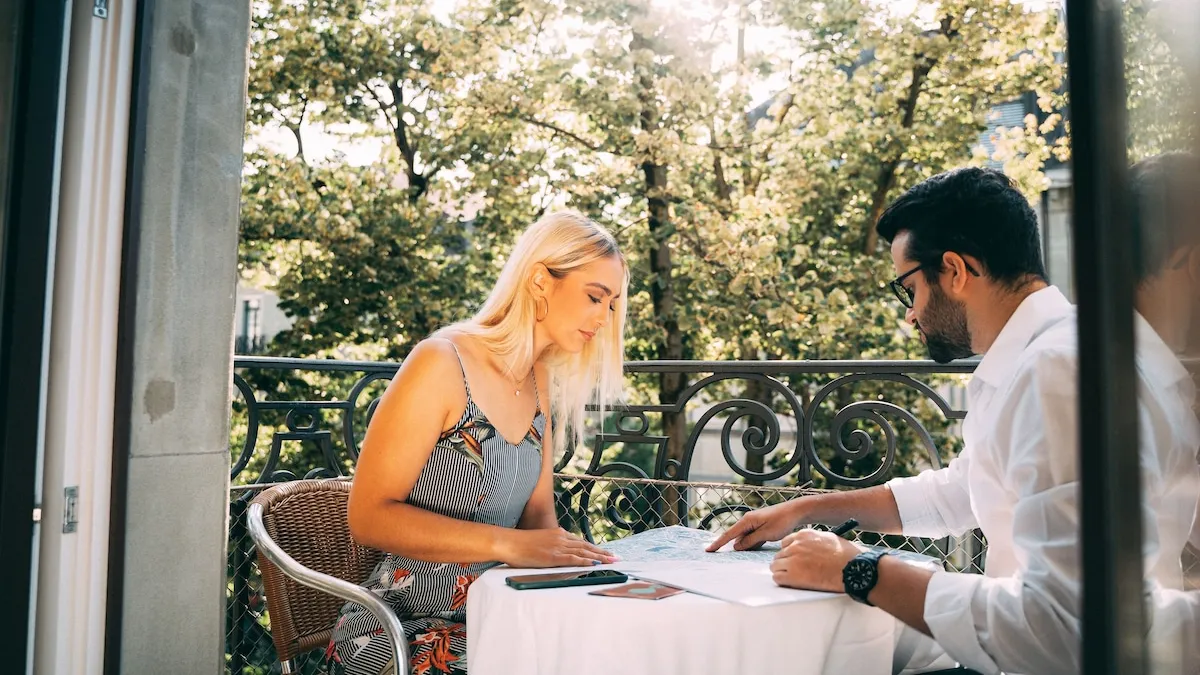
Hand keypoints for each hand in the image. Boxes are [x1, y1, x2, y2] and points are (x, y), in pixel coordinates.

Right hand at [498, 528, 618, 567]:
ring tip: (612, 561)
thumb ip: (549, 547)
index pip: (580, 542)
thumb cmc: (519, 545)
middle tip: (616, 557)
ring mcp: (558, 547)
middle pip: (586, 546)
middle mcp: (561, 538)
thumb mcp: (538, 543)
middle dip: (602, 552)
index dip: (594, 548)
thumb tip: (554, 555)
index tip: (605, 552)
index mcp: (558, 534)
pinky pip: (574, 559)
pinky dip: (586, 562)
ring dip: (600, 557)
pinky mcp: (554, 556)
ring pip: (584, 552)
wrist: (508, 542)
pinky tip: (596, 564)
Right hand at [706, 500, 806, 551]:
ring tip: (741, 552)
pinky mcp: (761, 527)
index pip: (729, 534)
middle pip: (736, 537)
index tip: (709, 550)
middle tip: (718, 554)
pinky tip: (755, 548)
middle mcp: (749, 521)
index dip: (718, 543)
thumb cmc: (782, 521)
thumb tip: (737, 546)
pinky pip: (752, 538)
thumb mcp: (766, 534)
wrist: (796, 512)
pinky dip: (752, 544)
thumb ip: (750, 541)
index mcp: (747, 521)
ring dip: (744, 546)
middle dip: (730, 546)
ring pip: (745, 538)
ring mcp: (755, 524)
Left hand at [770, 529, 860, 591]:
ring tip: (794, 578)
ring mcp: (792, 560)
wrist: (852, 569)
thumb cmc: (847, 556)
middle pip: (779, 555)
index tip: (794, 558)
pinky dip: (783, 581)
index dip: (789, 552)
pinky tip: (792, 583)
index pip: (785, 543)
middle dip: (785, 563)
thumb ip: (814, 541)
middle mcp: (795, 546)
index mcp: (804, 535)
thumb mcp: (829, 539)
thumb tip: (809, 547)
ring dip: (783, 572)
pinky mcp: (792, 576)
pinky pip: (777, 578)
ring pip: (775, 566)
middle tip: (794, 571)